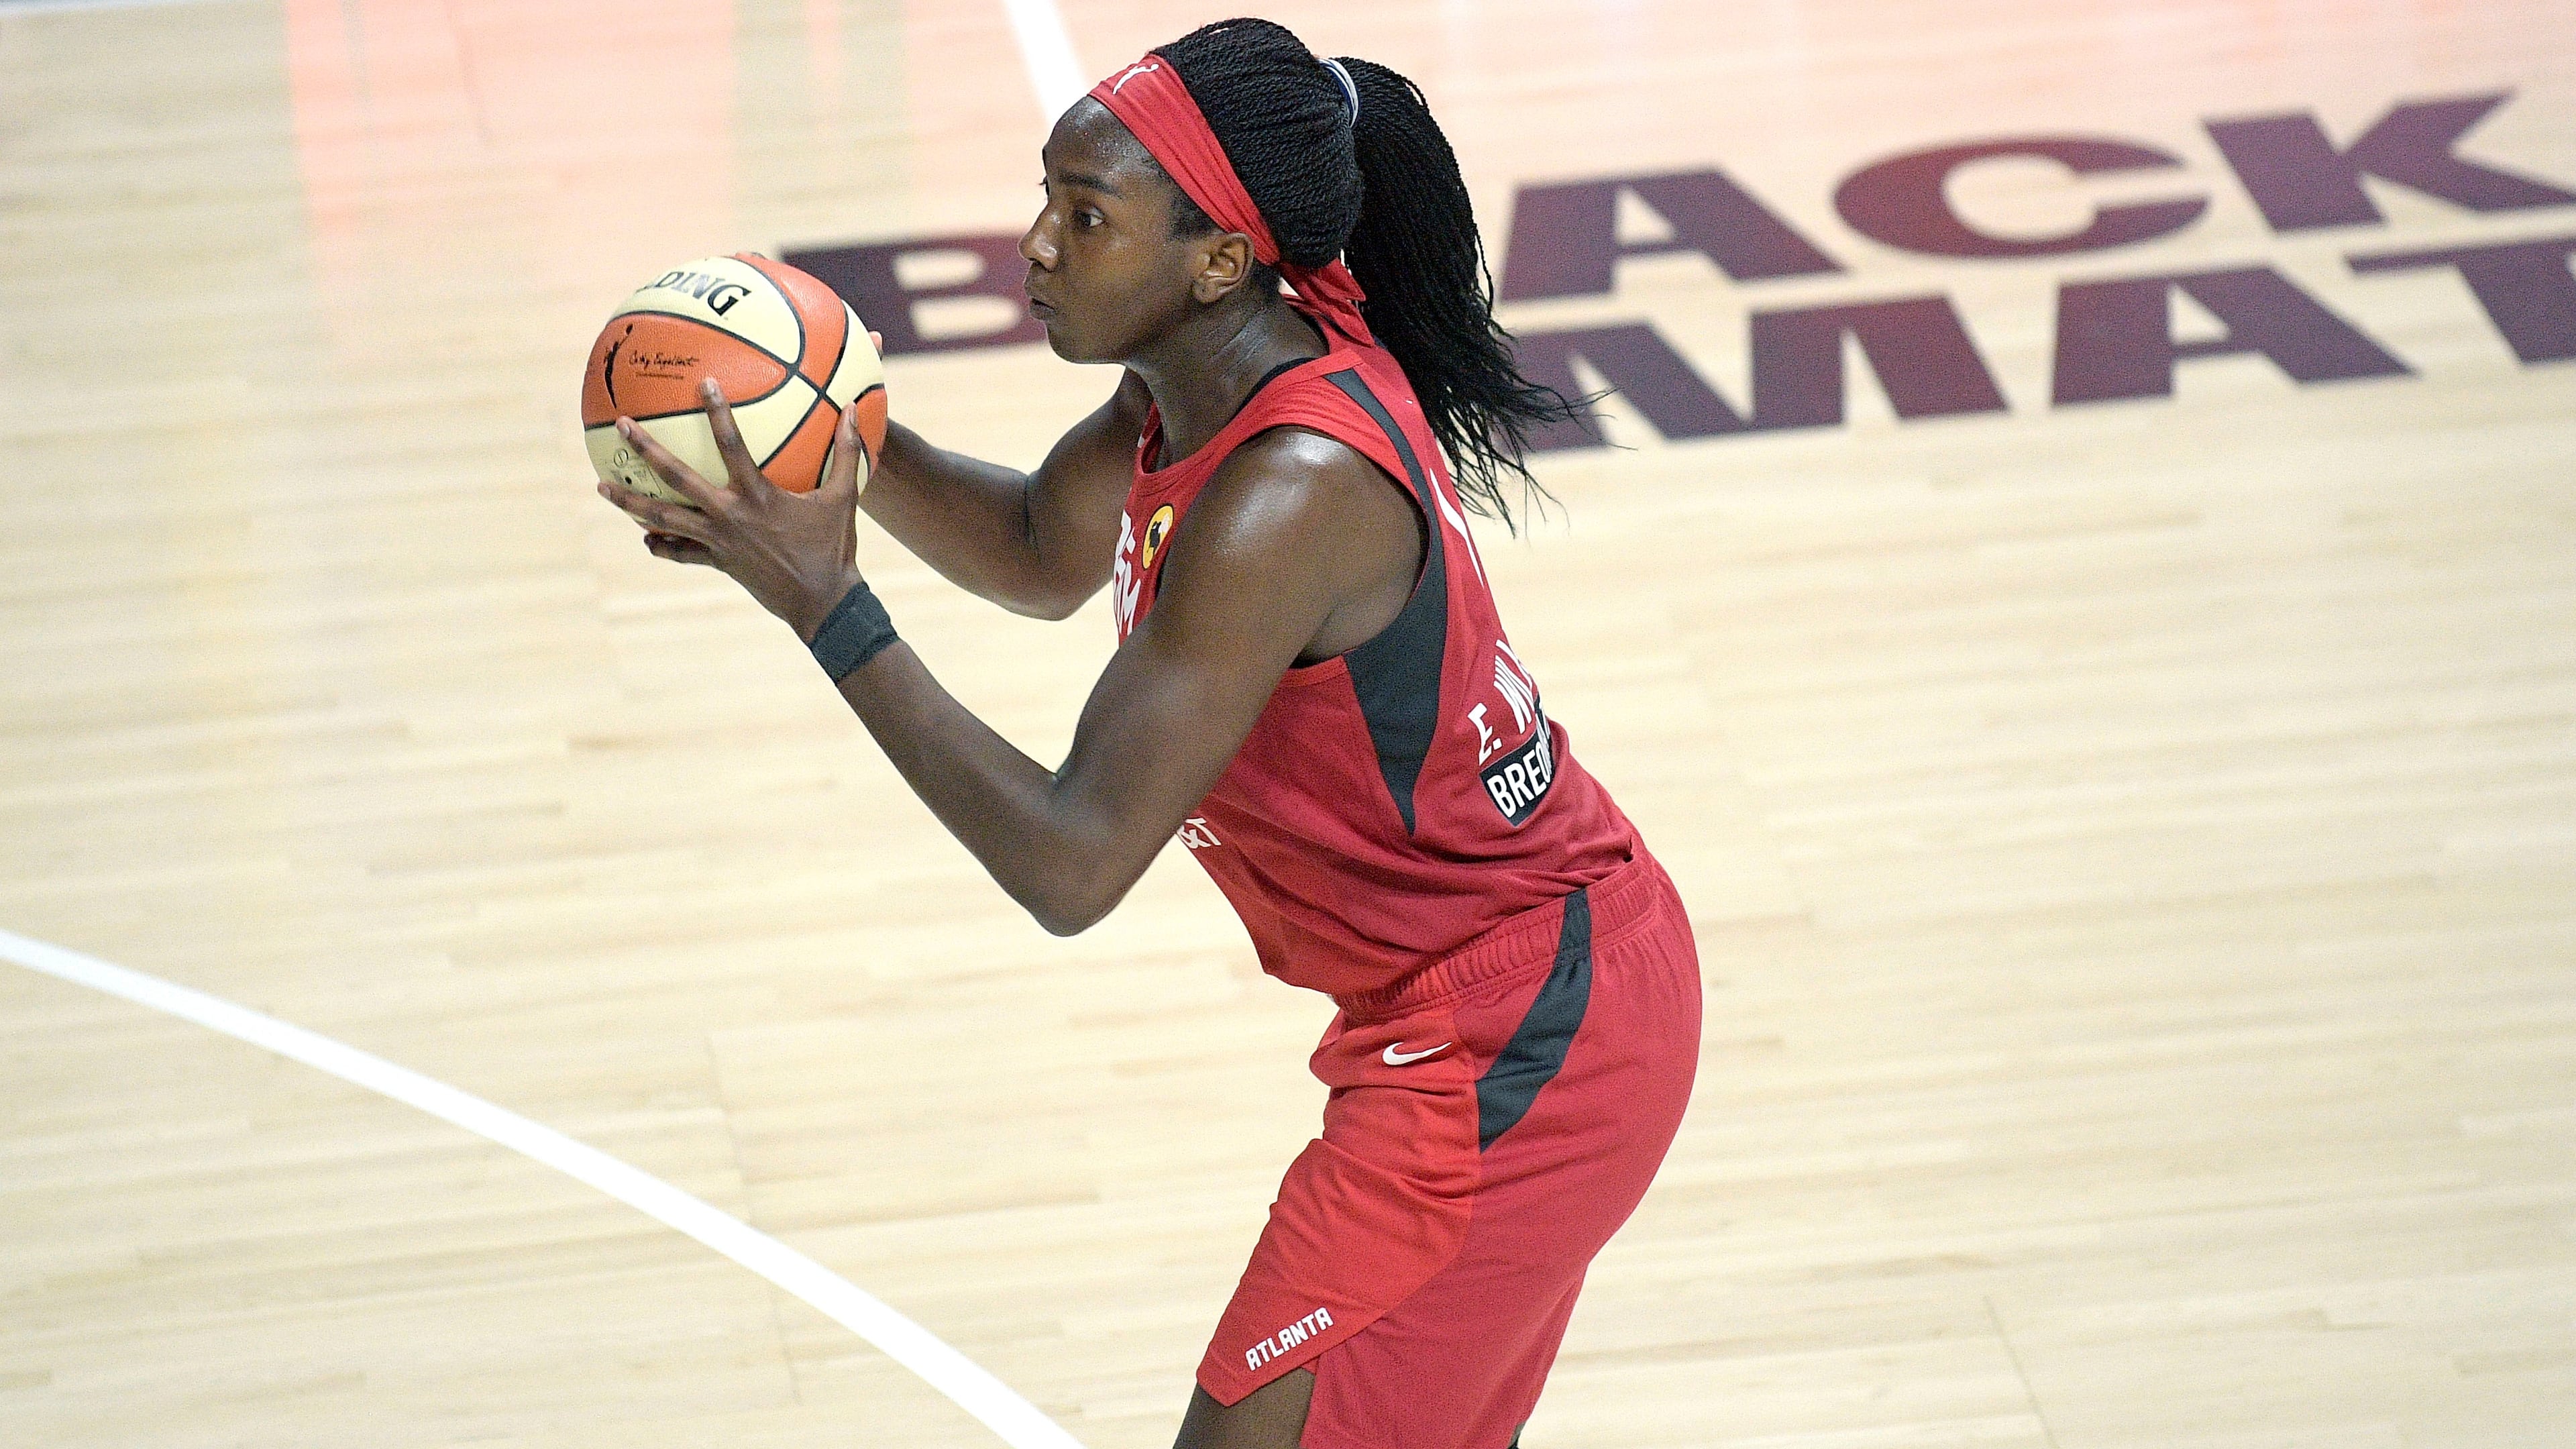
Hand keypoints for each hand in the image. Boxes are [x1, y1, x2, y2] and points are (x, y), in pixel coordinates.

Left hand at [599, 377, 869, 640]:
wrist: (822, 601)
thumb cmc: (834, 547)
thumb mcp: (843, 498)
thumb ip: (847, 453)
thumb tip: (855, 409)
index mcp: (757, 496)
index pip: (731, 444)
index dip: (718, 412)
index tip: (704, 383)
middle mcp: (729, 515)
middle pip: (676, 479)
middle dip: (646, 450)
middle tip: (621, 426)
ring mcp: (718, 541)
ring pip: (664, 519)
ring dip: (630, 502)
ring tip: (602, 487)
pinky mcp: (717, 562)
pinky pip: (680, 553)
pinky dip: (660, 545)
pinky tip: (643, 537)